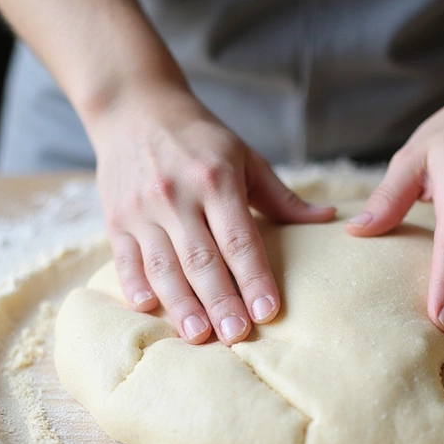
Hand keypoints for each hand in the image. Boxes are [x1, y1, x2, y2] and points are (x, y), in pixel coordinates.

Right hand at [93, 83, 335, 344]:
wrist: (134, 107)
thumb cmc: (199, 139)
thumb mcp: (245, 157)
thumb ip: (282, 196)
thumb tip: (328, 218)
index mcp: (215, 179)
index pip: (239, 238)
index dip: (254, 276)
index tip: (268, 311)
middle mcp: (176, 195)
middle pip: (201, 258)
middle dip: (220, 300)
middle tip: (237, 336)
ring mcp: (141, 208)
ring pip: (163, 265)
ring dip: (181, 303)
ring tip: (199, 335)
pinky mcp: (115, 218)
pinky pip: (125, 258)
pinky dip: (135, 284)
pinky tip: (149, 309)